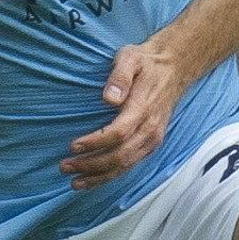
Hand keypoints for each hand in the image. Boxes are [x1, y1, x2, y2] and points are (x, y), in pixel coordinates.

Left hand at [62, 36, 185, 188]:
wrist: (174, 68)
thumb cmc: (146, 62)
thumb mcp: (131, 57)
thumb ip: (120, 76)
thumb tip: (108, 98)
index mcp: (143, 108)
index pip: (118, 133)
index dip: (94, 142)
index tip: (73, 146)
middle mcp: (150, 128)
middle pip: (120, 155)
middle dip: (91, 165)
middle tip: (65, 166)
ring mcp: (152, 138)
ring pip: (125, 165)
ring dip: (99, 176)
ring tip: (74, 182)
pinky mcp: (151, 143)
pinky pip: (131, 164)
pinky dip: (111, 175)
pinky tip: (94, 179)